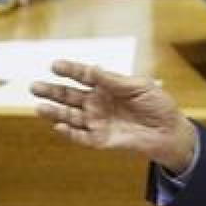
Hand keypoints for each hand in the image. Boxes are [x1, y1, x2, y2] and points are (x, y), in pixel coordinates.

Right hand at [31, 60, 197, 172]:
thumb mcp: (139, 87)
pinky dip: (70, 133)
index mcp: (106, 87)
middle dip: (52, 91)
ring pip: (70, 116)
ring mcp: (97, 121)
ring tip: (39, 107)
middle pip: (69, 96)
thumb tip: (91, 69)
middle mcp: (97, 103)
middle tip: (35, 86)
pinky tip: (59, 125)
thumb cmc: (157, 105)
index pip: (83, 76)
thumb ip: (113, 80)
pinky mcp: (101, 139)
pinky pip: (81, 137)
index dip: (69, 71)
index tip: (55, 65)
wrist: (170, 131)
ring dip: (55, 112)